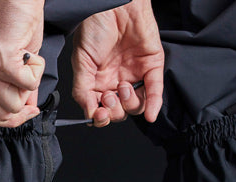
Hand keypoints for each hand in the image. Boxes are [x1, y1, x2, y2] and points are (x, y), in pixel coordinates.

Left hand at [0, 0, 45, 126]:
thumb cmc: (12, 15)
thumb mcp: (10, 56)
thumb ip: (15, 85)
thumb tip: (29, 107)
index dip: (8, 119)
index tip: (25, 111)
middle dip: (22, 107)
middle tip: (30, 87)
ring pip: (12, 104)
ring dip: (29, 87)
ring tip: (29, 63)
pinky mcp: (1, 62)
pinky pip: (27, 85)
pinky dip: (37, 72)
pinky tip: (32, 55)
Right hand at [71, 0, 163, 126]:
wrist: (113, 4)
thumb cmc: (94, 28)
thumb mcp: (81, 63)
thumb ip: (82, 91)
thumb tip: (89, 115)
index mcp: (97, 83)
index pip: (101, 110)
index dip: (100, 117)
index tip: (99, 113)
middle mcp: (116, 81)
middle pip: (119, 112)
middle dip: (113, 110)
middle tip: (109, 96)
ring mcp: (134, 74)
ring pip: (135, 105)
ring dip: (128, 104)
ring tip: (122, 87)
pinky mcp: (151, 66)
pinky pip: (155, 91)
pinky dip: (154, 105)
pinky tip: (150, 115)